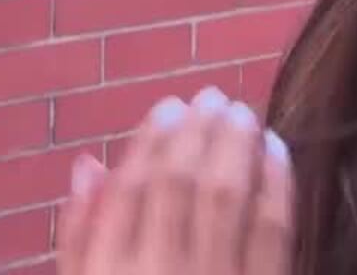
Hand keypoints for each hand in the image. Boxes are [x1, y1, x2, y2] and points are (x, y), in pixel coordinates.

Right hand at [57, 86, 293, 274]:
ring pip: (230, 197)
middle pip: (184, 186)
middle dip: (200, 134)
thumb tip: (87, 165)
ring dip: (237, 146)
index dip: (154, 142)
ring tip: (241, 113)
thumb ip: (80, 237)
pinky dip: (277, 181)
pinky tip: (275, 149)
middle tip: (213, 97)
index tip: (169, 108)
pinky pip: (274, 229)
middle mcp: (161, 273)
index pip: (133, 192)